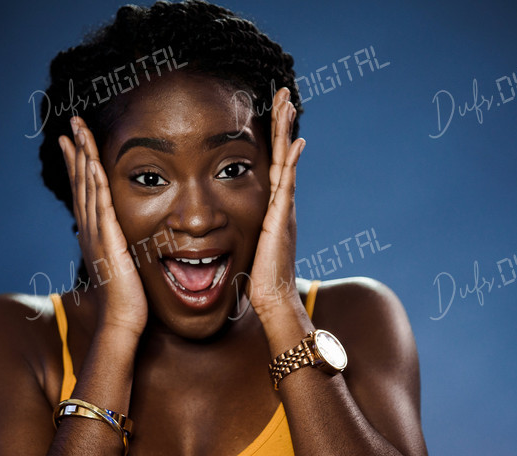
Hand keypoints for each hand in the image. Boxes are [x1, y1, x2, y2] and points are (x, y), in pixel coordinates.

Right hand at [58, 117, 147, 335]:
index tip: (72, 141)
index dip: (77, 164)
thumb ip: (117, 246)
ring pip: (87, 188)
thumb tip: (120, 239)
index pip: (83, 190)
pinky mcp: (109, 241)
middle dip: (76, 150)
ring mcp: (96, 234)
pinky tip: (92, 165)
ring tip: (78, 131)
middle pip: (80, 182)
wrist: (121, 320)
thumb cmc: (124, 298)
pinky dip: (95, 185)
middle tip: (70, 123)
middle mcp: (89, 230)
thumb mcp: (119, 264)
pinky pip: (101, 207)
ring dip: (83, 157)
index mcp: (93, 233)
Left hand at [247, 88, 305, 319]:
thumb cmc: (256, 280)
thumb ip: (240, 233)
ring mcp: (284, 209)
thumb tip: (221, 231)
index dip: (273, 139)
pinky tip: (295, 139)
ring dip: (285, 130)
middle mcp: (281, 204)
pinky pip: (286, 182)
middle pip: (282, 153)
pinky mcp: (281, 218)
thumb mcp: (246, 248)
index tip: (271, 113)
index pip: (272, 165)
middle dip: (281, 123)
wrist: (272, 300)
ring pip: (285, 160)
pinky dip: (291, 160)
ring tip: (287, 102)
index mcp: (270, 209)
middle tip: (282, 94)